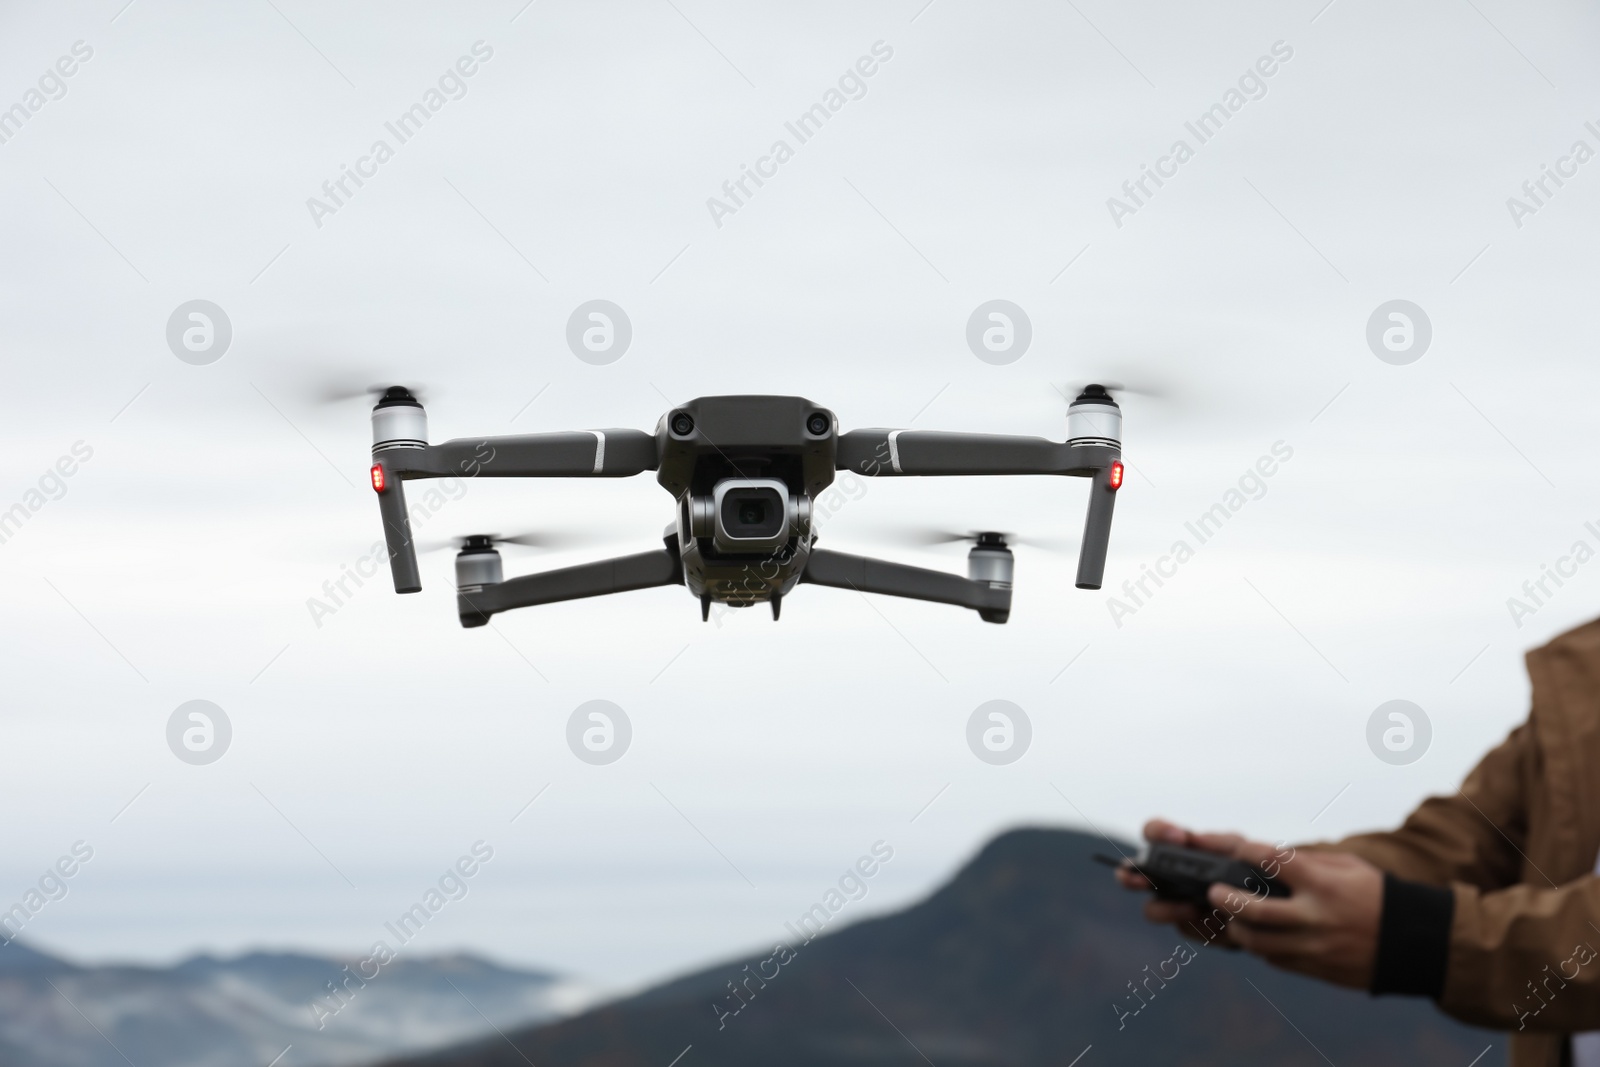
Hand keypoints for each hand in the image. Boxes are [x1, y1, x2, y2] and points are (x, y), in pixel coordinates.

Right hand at [1113, 819, 1250, 938]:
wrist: (1272, 907)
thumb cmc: (1252, 870)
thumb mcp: (1245, 852)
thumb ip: (1223, 842)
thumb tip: (1194, 839)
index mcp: (1178, 849)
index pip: (1153, 833)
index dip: (1157, 832)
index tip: (1177, 838)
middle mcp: (1168, 876)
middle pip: (1132, 875)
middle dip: (1130, 877)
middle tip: (1141, 880)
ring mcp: (1175, 903)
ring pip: (1153, 909)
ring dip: (1168, 908)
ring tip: (1193, 909)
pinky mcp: (1192, 928)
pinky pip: (1184, 929)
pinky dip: (1201, 928)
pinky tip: (1222, 925)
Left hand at [1210, 839, 1382, 989]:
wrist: (1415, 942)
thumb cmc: (1377, 895)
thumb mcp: (1347, 868)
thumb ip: (1307, 863)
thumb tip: (1265, 857)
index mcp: (1324, 884)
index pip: (1272, 861)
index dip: (1245, 850)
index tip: (1233, 848)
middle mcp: (1316, 917)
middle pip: (1256, 912)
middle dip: (1226, 901)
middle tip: (1213, 891)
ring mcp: (1315, 947)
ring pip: (1259, 944)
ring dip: (1238, 930)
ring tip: (1231, 918)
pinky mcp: (1317, 969)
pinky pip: (1277, 961)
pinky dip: (1263, 948)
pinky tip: (1259, 936)